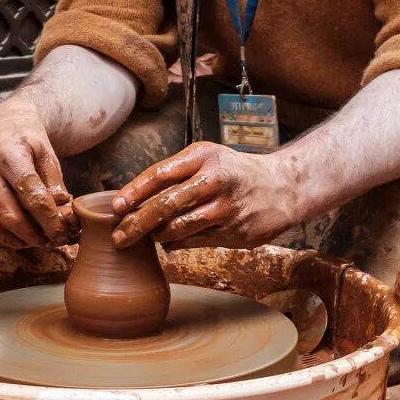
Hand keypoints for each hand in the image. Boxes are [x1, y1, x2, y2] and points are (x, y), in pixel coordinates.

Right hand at [0, 98, 78, 248]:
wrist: (0, 120)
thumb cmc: (26, 139)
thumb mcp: (47, 154)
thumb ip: (54, 185)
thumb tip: (62, 215)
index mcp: (9, 154)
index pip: (32, 197)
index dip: (49, 221)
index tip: (61, 235)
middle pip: (9, 215)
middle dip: (32, 236)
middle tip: (46, 242)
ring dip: (11, 240)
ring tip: (28, 241)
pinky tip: (5, 234)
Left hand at [110, 142, 305, 249]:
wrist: (283, 187)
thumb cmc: (234, 171)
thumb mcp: (207, 159)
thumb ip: (174, 175)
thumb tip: (136, 203)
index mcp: (204, 156)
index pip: (160, 174)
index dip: (135, 192)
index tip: (116, 207)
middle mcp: (215, 180)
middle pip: (166, 204)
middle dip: (137, 224)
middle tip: (119, 237)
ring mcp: (227, 209)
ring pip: (179, 228)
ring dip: (157, 235)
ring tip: (145, 237)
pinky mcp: (236, 232)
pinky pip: (197, 241)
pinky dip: (180, 243)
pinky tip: (171, 241)